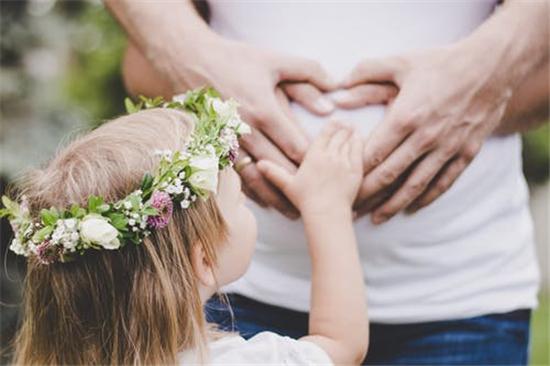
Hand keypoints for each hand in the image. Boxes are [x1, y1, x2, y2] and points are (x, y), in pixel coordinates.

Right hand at [161, 37, 336, 217]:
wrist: (190, 63)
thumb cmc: (235, 60)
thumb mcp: (274, 61)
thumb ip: (307, 73)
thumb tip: (333, 92)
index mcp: (265, 110)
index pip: (295, 145)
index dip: (312, 162)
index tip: (328, 173)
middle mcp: (248, 131)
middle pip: (279, 167)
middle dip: (298, 186)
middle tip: (317, 201)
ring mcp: (231, 141)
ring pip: (257, 178)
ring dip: (275, 196)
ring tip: (293, 212)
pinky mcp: (218, 146)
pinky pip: (237, 175)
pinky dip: (252, 191)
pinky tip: (265, 202)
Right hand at [257, 122, 362, 215]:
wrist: (326, 213)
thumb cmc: (306, 201)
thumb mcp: (288, 185)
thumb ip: (274, 172)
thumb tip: (259, 164)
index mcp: (314, 155)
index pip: (325, 134)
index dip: (331, 125)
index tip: (335, 119)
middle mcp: (330, 155)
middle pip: (339, 134)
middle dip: (343, 127)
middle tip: (346, 122)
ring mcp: (344, 161)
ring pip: (349, 140)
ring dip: (351, 133)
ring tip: (353, 127)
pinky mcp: (355, 170)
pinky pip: (359, 151)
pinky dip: (359, 143)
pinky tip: (359, 139)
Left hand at [345, 44, 513, 223]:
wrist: (492, 66)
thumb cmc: (441, 63)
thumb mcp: (401, 62)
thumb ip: (367, 71)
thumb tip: (339, 85)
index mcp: (405, 117)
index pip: (373, 154)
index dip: (354, 173)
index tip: (340, 184)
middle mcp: (425, 138)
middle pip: (389, 175)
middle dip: (367, 196)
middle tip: (351, 210)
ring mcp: (447, 148)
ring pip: (415, 185)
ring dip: (393, 205)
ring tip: (376, 218)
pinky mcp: (465, 153)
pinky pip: (443, 183)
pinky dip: (426, 198)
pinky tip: (411, 209)